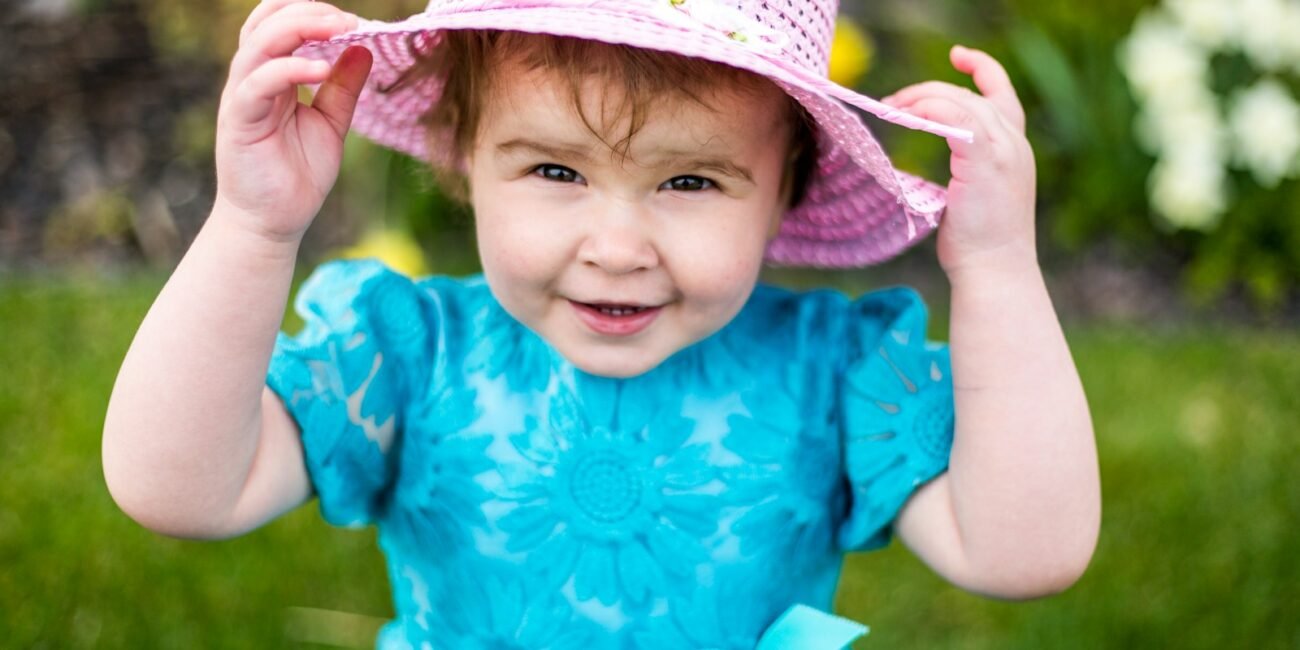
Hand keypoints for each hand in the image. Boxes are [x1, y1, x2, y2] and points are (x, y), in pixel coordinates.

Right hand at [214, 0, 372, 242]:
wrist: (273, 223)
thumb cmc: (297, 175)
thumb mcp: (331, 124)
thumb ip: (343, 87)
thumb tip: (363, 48)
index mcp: (272, 76)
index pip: (279, 23)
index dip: (311, 11)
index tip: (352, 19)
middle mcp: (252, 80)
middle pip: (267, 23)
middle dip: (307, 11)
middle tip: (348, 18)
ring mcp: (241, 97)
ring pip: (258, 44)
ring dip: (299, 28)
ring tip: (338, 28)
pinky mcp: (239, 120)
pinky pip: (257, 84)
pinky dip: (289, 70)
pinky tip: (320, 70)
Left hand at [882, 46, 1037, 277]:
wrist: (994, 270)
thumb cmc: (978, 243)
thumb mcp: (974, 193)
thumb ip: (965, 165)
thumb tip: (933, 147)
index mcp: (1015, 149)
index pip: (1002, 93)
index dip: (981, 68)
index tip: (957, 57)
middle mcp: (1015, 143)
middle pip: (970, 95)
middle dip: (927, 91)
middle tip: (891, 101)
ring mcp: (1004, 150)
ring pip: (959, 102)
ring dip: (920, 99)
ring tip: (891, 107)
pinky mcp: (985, 160)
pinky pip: (953, 118)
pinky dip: (927, 111)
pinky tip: (904, 117)